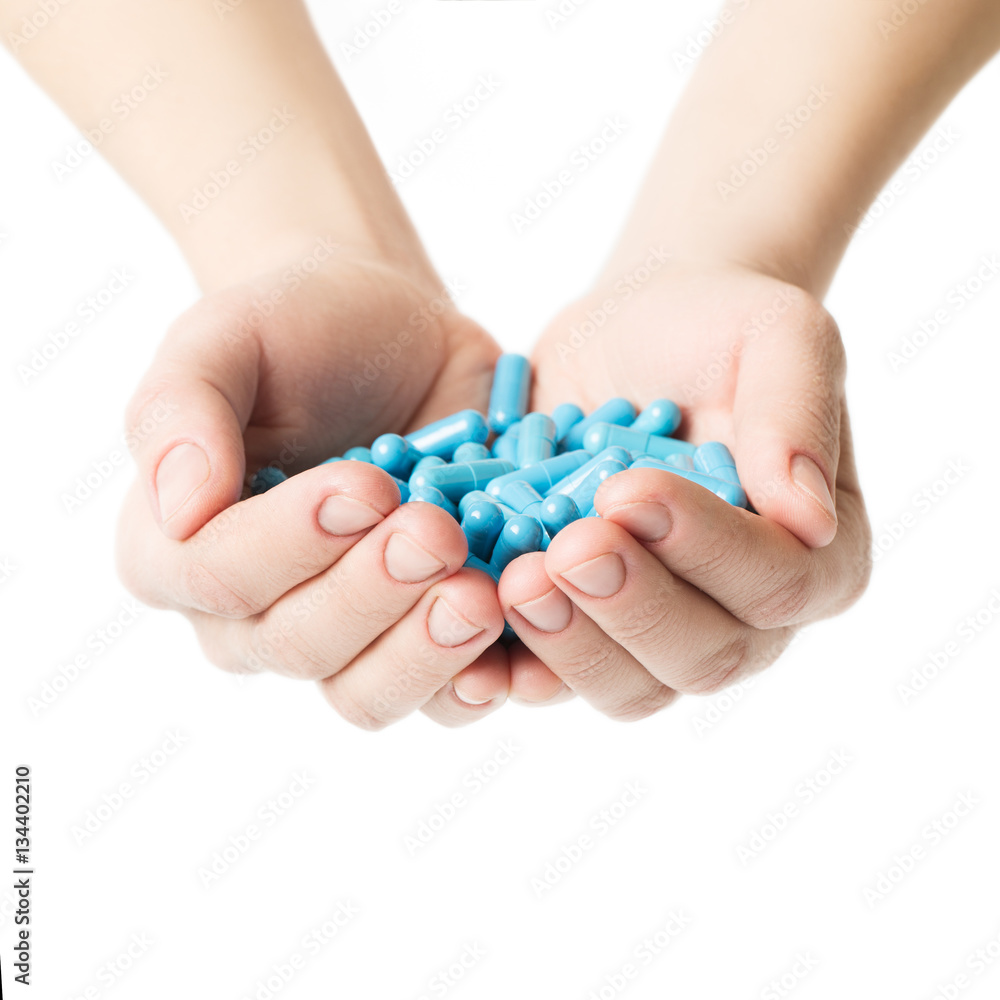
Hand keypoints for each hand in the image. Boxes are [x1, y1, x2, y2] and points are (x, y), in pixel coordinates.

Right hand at [118, 248, 511, 728]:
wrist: (394, 334)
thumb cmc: (296, 328)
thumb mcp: (226, 337)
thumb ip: (181, 408)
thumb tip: (180, 508)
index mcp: (179, 548)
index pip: (217, 576)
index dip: (290, 543)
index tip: (364, 485)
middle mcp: (251, 613)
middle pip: (299, 643)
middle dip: (372, 593)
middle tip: (438, 534)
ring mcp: (342, 635)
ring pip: (366, 692)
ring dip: (425, 654)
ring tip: (482, 595)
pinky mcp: (417, 634)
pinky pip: (441, 695)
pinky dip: (480, 682)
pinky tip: (515, 658)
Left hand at [497, 260, 871, 717]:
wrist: (634, 336)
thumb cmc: (716, 328)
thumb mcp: (775, 335)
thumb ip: (795, 415)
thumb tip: (812, 521)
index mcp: (814, 558)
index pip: (776, 583)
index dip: (705, 549)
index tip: (628, 489)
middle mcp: (743, 615)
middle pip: (703, 656)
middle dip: (631, 608)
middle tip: (563, 550)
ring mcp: (661, 634)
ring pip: (630, 686)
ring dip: (570, 645)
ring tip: (512, 581)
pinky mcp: (587, 628)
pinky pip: (555, 674)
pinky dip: (515, 662)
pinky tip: (471, 630)